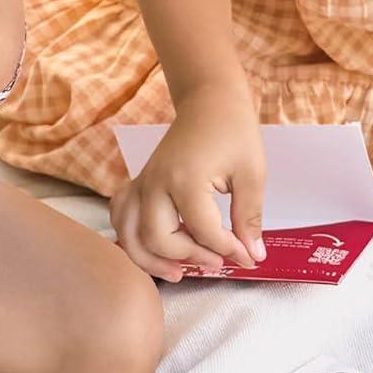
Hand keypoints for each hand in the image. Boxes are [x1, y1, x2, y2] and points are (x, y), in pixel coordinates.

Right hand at [110, 80, 264, 282]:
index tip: (247, 257)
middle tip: (217, 263)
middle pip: (158, 239)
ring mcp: (143, 182)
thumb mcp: (251, 174)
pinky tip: (151, 245)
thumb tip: (252, 254)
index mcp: (186, 180)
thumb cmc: (233, 130)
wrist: (210, 99)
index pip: (203, 232)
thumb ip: (249, 217)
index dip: (228, 251)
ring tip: (179, 273)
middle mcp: (156, 183)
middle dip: (189, 258)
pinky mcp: (140, 181)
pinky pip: (120, 214)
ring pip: (129, 234)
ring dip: (151, 259)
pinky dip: (129, 235)